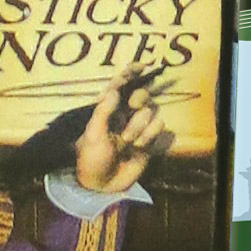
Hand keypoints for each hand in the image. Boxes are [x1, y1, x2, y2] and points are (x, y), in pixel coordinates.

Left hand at [73, 66, 166, 195]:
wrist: (102, 185)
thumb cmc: (91, 157)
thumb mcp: (93, 133)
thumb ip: (103, 110)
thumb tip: (115, 89)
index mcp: (108, 108)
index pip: (121, 84)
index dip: (132, 72)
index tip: (142, 65)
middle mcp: (124, 114)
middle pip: (141, 94)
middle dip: (138, 98)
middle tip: (131, 106)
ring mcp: (137, 127)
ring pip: (150, 111)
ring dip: (139, 126)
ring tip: (127, 141)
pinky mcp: (149, 140)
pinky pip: (158, 126)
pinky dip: (150, 135)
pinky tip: (139, 146)